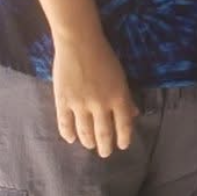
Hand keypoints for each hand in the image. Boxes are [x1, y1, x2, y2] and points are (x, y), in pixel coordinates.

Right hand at [51, 35, 138, 158]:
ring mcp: (80, 104)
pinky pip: (65, 123)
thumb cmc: (103, 56)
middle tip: (105, 153)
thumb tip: (133, 114)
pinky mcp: (63, 101)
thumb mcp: (120, 76)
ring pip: (85, 132)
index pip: (124, 125)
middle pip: (104, 133)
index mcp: (118, 97)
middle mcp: (100, 104)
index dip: (124, 138)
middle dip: (105, 146)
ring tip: (90, 145)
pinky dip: (68, 134)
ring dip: (88, 141)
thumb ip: (125, 97)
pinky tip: (71, 139)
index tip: (122, 146)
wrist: (78, 42)